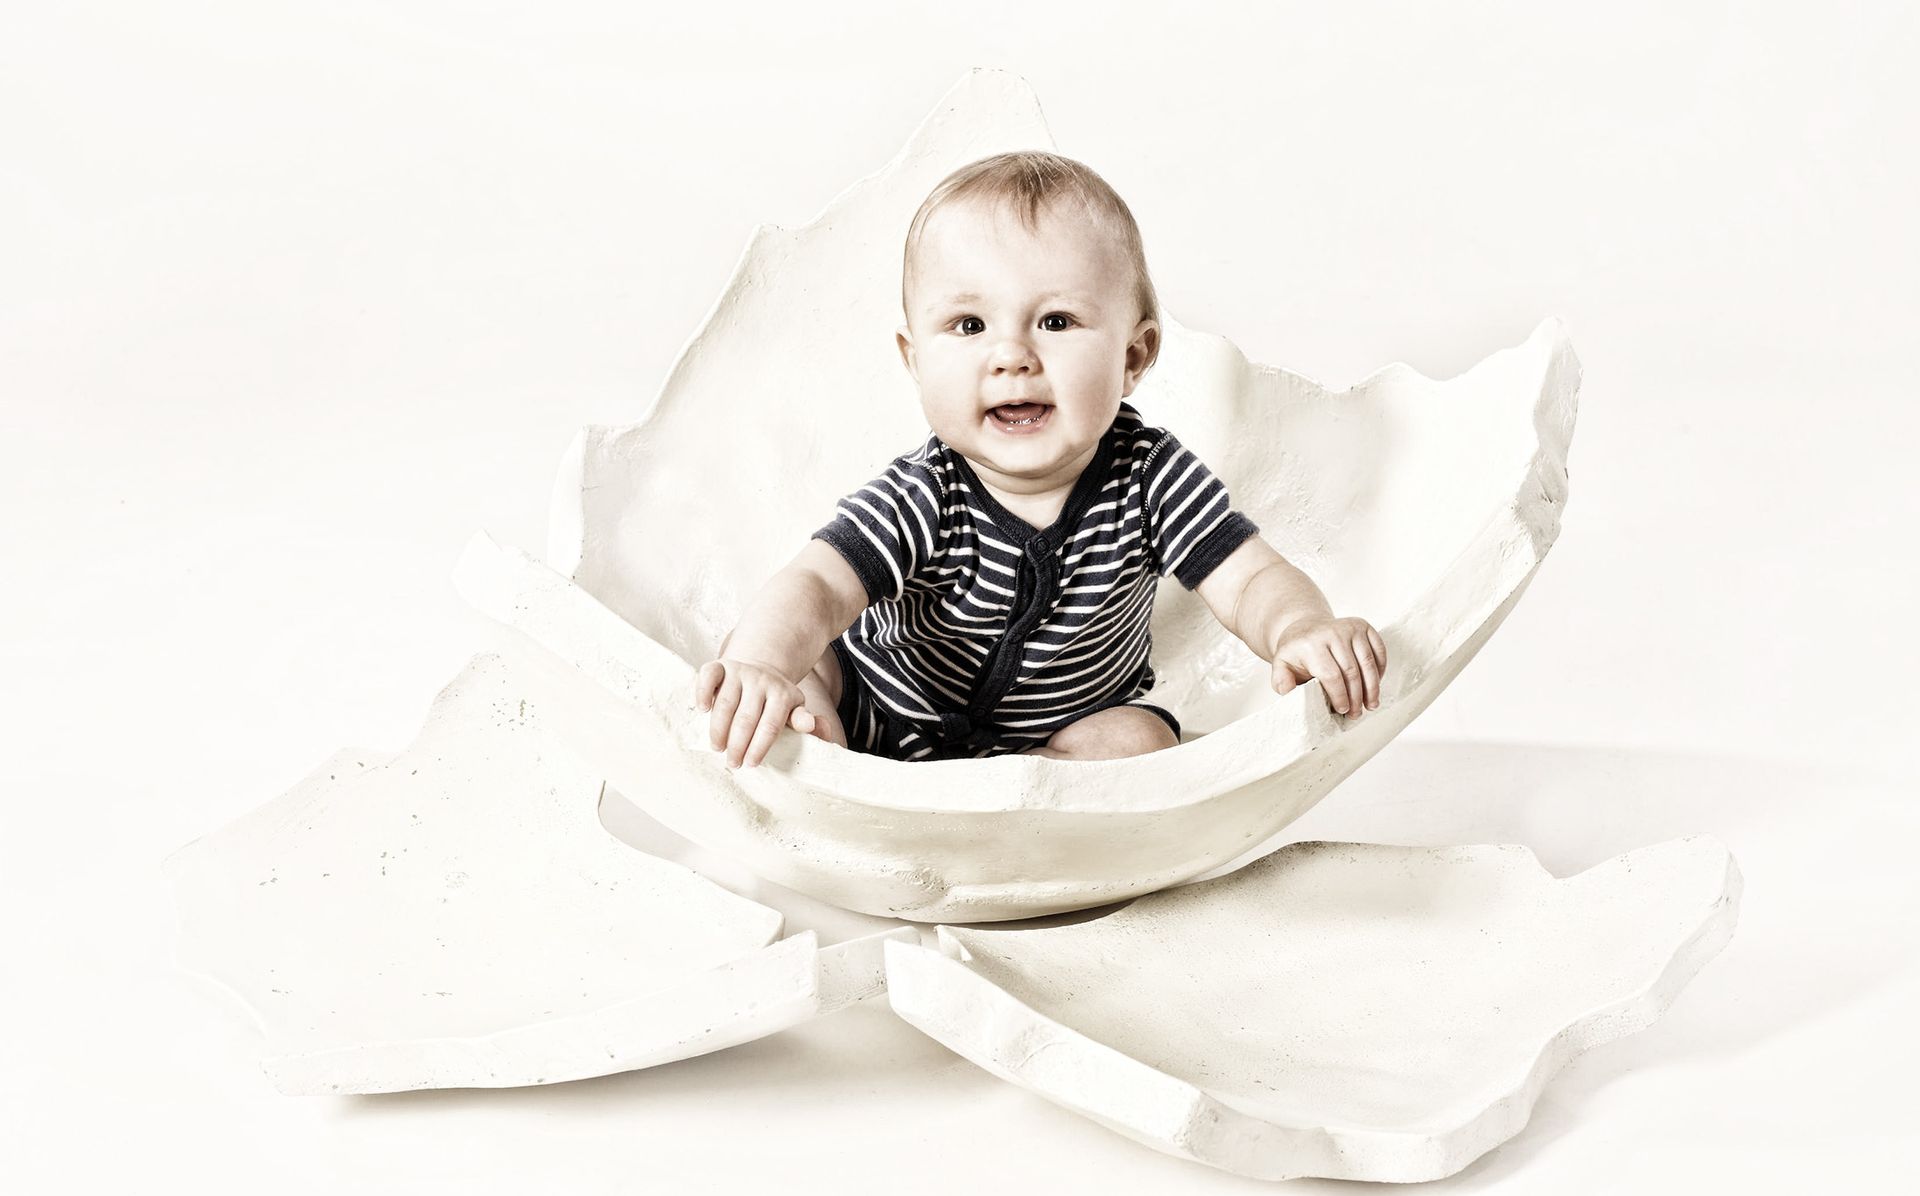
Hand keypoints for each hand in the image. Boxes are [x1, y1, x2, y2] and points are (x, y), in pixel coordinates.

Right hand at [693, 657, 817, 768]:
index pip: (771, 725)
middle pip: (746, 717)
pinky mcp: (721, 666)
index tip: (750, 764)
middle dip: (738, 744)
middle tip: (733, 763)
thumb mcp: (794, 709)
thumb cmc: (776, 699)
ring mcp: (739, 671)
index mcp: (782, 693)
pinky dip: (703, 692)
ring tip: (717, 747)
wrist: (761, 669)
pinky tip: (702, 709)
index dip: (759, 746)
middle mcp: (761, 680)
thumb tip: (813, 727)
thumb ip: (804, 720)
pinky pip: (709, 676)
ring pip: (726, 702)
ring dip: (719, 728)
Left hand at [1268, 616, 1385, 719]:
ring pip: (1368, 662)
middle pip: (1351, 671)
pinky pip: (1379, 650)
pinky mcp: (1363, 625)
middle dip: (1356, 697)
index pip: (1330, 675)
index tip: (1343, 710)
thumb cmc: (1296, 652)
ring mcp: (1349, 627)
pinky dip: (1380, 670)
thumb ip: (1282, 681)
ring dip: (1372, 687)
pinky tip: (1375, 685)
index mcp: (1310, 644)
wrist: (1305, 628)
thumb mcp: (1281, 666)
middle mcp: (1332, 632)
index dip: (1339, 696)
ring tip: (1371, 705)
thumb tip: (1290, 692)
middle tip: (1356, 714)